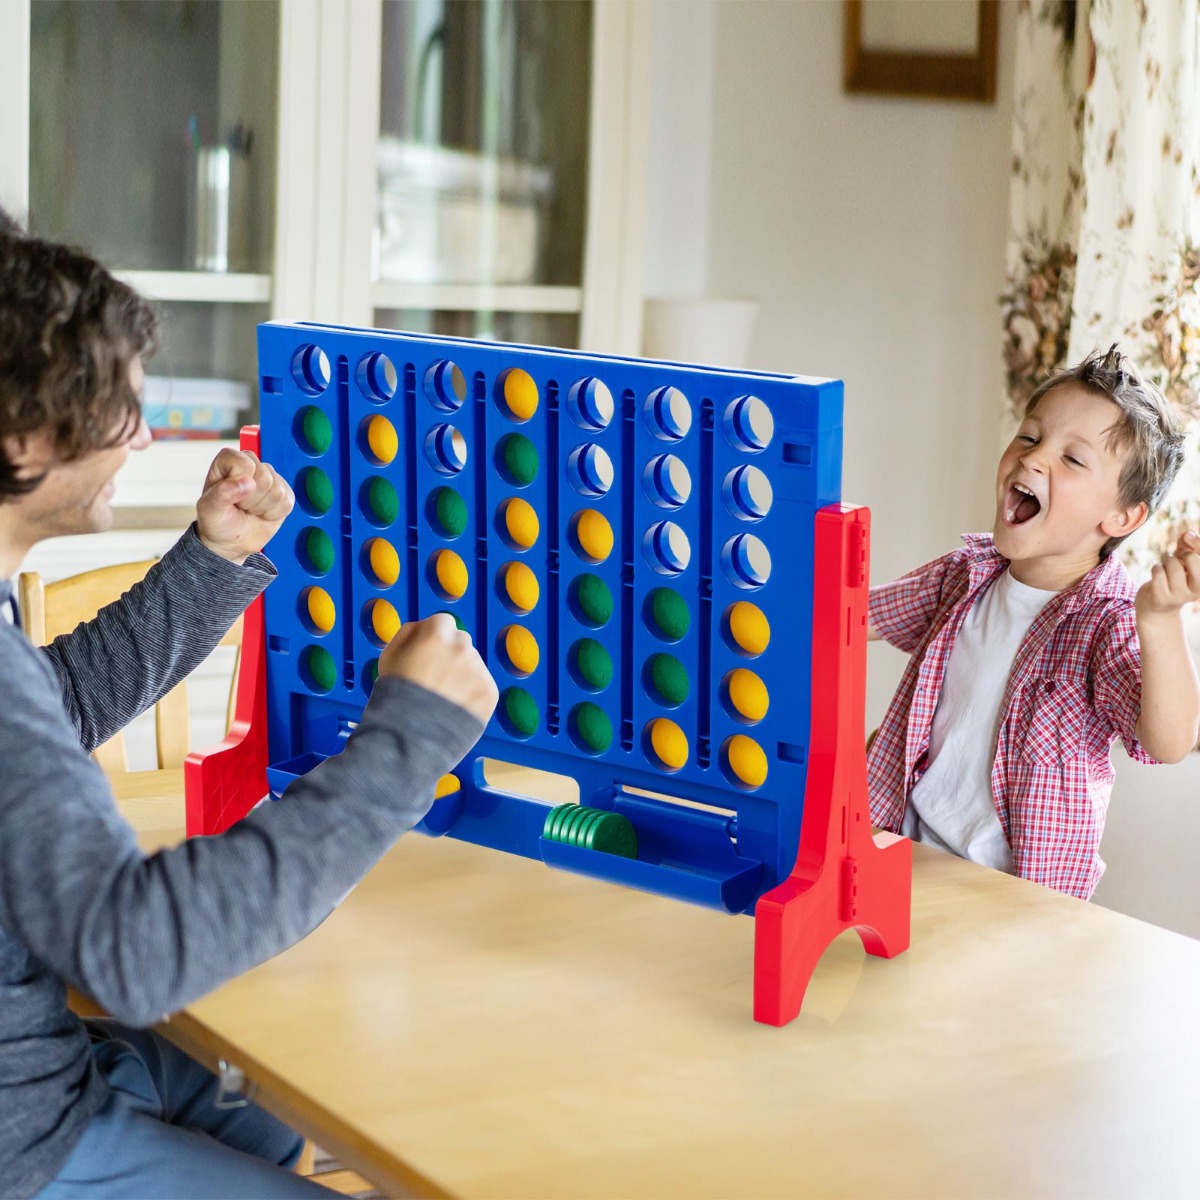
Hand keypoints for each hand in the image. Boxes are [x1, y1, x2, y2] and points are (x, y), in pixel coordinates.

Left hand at [196, 449, 293, 563]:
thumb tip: (247, 482)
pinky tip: (262, 514)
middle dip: (252, 500)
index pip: (245, 464)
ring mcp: (270, 477)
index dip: (240, 485)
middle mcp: (251, 464)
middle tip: (240, 506)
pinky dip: (274, 514)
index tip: (231, 497)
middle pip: (265, 477)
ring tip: (250, 510)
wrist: (231, 542)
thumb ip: (222, 494)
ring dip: (262, 508)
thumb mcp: (209, 510)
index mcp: (229, 461)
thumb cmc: (217, 522)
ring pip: (278, 491)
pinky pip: (287, 502)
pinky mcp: (285, 492)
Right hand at [377, 613, 498, 724]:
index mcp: (436, 635)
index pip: (442, 623)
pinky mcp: (489, 692)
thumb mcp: (389, 656)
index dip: (434, 638)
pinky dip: (472, 694)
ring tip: (443, 699)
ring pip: (472, 665)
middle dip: (450, 655)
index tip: (429, 653)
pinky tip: (454, 708)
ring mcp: (478, 670)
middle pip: (460, 642)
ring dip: (462, 675)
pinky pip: (482, 685)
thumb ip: (408, 633)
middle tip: (436, 679)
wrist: (409, 738)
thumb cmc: (394, 698)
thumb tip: (422, 626)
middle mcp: (461, 648)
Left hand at [1136, 531, 1199, 618]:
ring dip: (1165, 560)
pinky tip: (1157, 574)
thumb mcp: (1182, 561)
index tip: (1189, 535)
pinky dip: (1156, 568)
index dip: (1198, 543)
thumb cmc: (1172, 578)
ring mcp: (1180, 596)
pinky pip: (1158, 572)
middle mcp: (1198, 590)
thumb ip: (1187, 546)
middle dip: (1179, 553)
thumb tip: (1189, 533)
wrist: (1156, 607)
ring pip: (1172, 564)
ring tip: (1164, 566)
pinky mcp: (1162, 598)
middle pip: (1190, 557)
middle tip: (1174, 559)